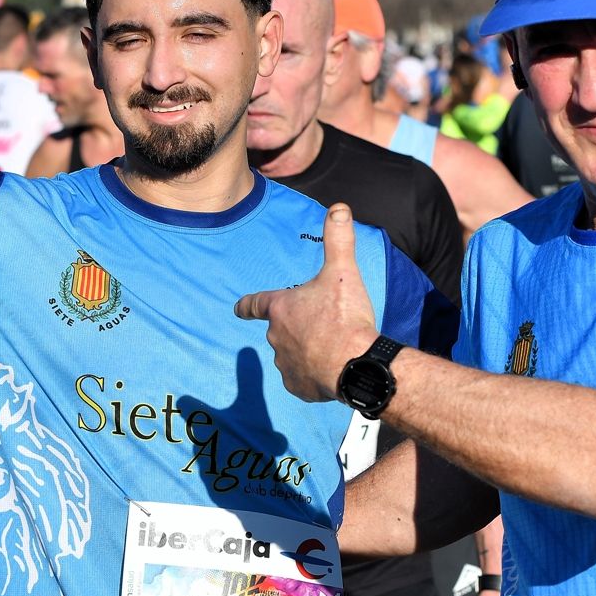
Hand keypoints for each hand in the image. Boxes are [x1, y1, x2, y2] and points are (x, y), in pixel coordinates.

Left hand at [234, 203, 376, 399]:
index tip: (239, 308)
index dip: (247, 305)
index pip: (255, 304)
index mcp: (281, 309)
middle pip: (282, 330)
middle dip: (299, 328)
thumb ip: (339, 239)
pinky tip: (331, 370)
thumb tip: (339, 207)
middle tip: (325, 326)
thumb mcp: (343, 271)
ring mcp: (285, 364)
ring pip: (293, 355)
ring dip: (307, 351)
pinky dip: (313, 375)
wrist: (357, 365)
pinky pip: (302, 379)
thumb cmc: (345, 317)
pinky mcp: (297, 387)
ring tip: (332, 348)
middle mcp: (276, 337)